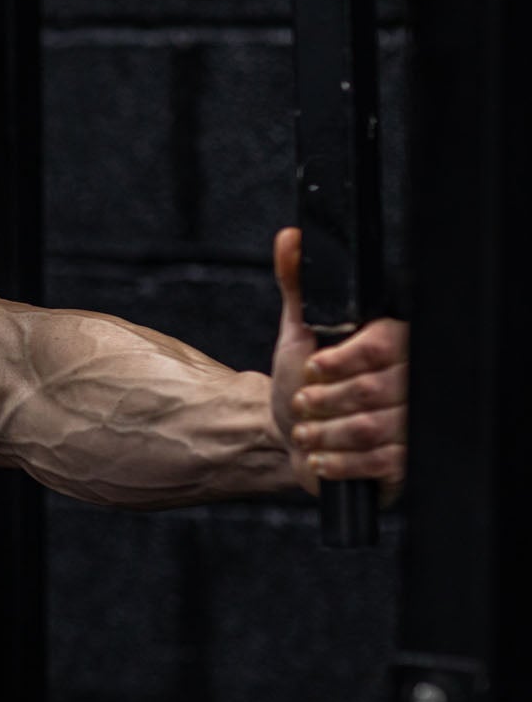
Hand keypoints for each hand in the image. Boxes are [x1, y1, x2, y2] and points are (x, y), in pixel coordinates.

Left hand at [269, 227, 407, 496]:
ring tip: (306, 429)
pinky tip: (321, 455)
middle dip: (325, 400)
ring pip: (372, 428)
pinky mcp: (406, 462)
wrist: (290, 434)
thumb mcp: (299, 329)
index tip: (313, 367)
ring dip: (326, 432)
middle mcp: (413, 381)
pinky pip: (379, 463)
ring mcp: (412, 424)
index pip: (384, 344)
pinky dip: (340, 462)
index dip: (342, 360)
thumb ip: (298, 284)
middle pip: (374, 390)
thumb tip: (291, 238)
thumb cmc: (302, 378)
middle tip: (303, 401)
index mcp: (395, 344)